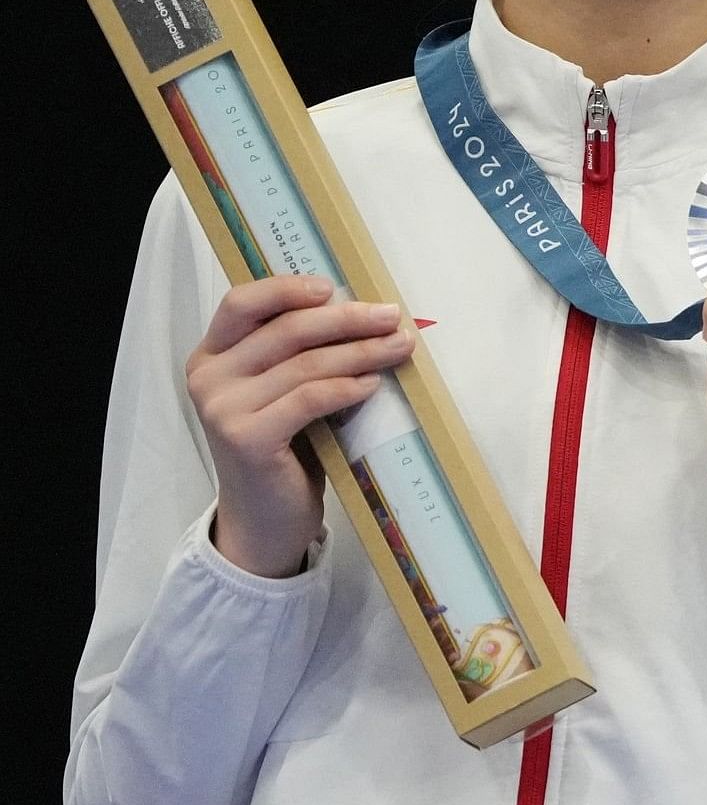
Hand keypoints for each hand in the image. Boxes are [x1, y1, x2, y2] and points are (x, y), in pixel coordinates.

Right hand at [187, 275, 414, 577]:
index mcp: (212, 355)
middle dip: (346, 319)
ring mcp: (223, 409)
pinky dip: (348, 387)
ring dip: (361, 352)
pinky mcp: (246, 439)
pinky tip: (374, 383)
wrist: (264, 518)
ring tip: (400, 347)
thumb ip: (296, 354)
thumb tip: (361, 310)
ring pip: (305, 363)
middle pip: (285, 330)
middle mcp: (208, 377)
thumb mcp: (281, 392)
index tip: (334, 286)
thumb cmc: (283, 447)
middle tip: (392, 316)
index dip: (287, 288)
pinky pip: (310, 398)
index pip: (242, 303)